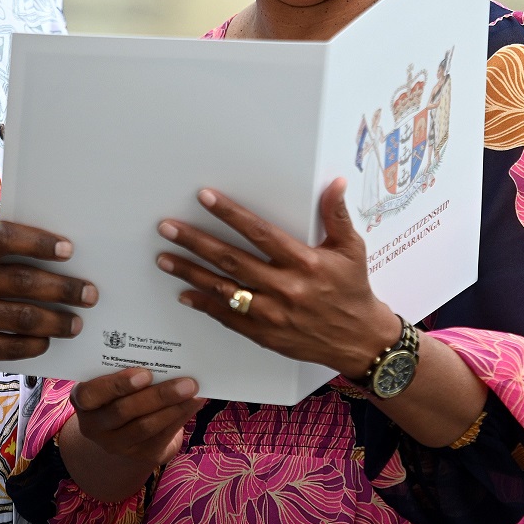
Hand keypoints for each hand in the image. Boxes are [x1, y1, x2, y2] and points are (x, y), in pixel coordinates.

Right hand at [0, 221, 96, 372]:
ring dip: (55, 320)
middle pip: (21, 280)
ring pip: (20, 316)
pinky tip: (47, 340)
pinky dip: (35, 343)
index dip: (39, 242)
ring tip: (76, 322)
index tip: (69, 250)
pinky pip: (9, 345)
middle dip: (62, 288)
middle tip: (89, 294)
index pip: (3, 237)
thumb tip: (59, 253)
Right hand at [71, 368, 202, 465]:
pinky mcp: (140, 456)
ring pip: (145, 426)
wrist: (123, 433)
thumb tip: (163, 352)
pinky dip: (180, 416)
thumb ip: (126, 369)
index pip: (90, 394)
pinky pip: (161, 437)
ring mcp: (116, 445)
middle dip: (158, 396)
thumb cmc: (119, 393)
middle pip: (124, 411)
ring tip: (193, 390)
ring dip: (173, 407)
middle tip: (185, 381)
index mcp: (83, 400)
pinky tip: (194, 402)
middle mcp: (95, 425)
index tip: (145, 374)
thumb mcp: (112, 381)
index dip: (117, 385)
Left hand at [155, 178, 397, 379]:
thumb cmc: (353, 290)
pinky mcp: (265, 334)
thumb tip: (335, 183)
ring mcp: (272, 314)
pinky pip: (228, 318)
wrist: (359, 340)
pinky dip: (204, 305)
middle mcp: (286, 288)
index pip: (260, 233)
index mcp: (305, 263)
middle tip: (168, 227)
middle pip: (232, 260)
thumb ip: (336, 215)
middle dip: (196, 242)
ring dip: (191, 272)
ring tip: (164, 257)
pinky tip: (184, 293)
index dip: (231, 214)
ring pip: (223, 289)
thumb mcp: (351, 249)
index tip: (206, 198)